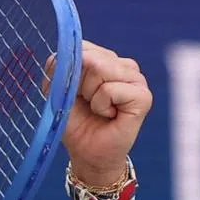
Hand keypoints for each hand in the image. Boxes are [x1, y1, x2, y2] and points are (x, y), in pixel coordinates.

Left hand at [52, 41, 152, 185]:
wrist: (87, 152)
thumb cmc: (74, 121)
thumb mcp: (57, 89)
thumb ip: (60, 66)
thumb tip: (72, 54)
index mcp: (104, 58)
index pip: (80, 46)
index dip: (69, 72)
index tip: (74, 92)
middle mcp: (123, 64)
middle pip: (88, 57)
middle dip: (79, 85)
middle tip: (88, 103)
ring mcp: (136, 78)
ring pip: (98, 68)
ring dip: (90, 95)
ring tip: (99, 109)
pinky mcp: (143, 95)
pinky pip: (109, 89)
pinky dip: (101, 106)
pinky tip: (110, 115)